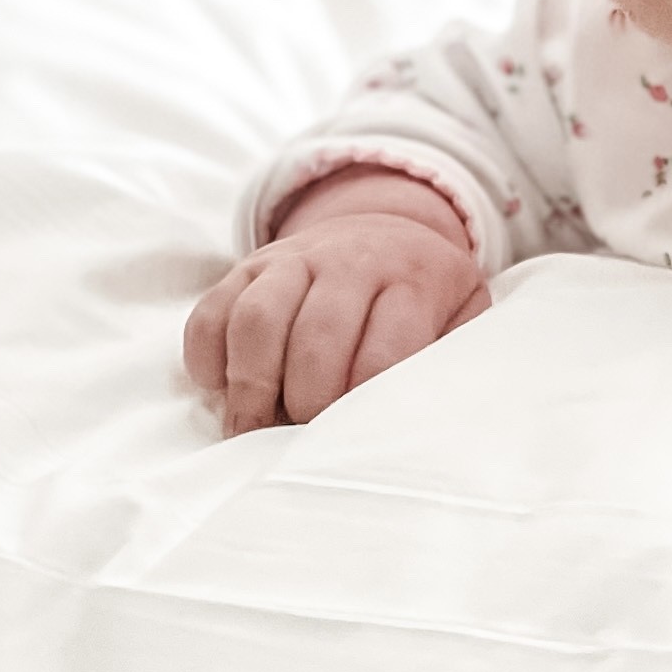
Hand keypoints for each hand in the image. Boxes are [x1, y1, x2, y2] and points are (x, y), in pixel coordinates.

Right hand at [184, 171, 489, 433]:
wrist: (384, 231)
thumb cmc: (425, 298)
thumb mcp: (462, 318)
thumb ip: (448, 363)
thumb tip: (418, 426)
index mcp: (412, 279)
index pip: (383, 355)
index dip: (361, 408)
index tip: (352, 440)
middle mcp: (350, 260)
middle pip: (315, 339)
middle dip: (306, 403)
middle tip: (302, 440)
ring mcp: (293, 258)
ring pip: (257, 320)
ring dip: (250, 387)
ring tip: (254, 430)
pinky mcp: (247, 266)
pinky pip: (211, 312)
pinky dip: (209, 360)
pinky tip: (225, 391)